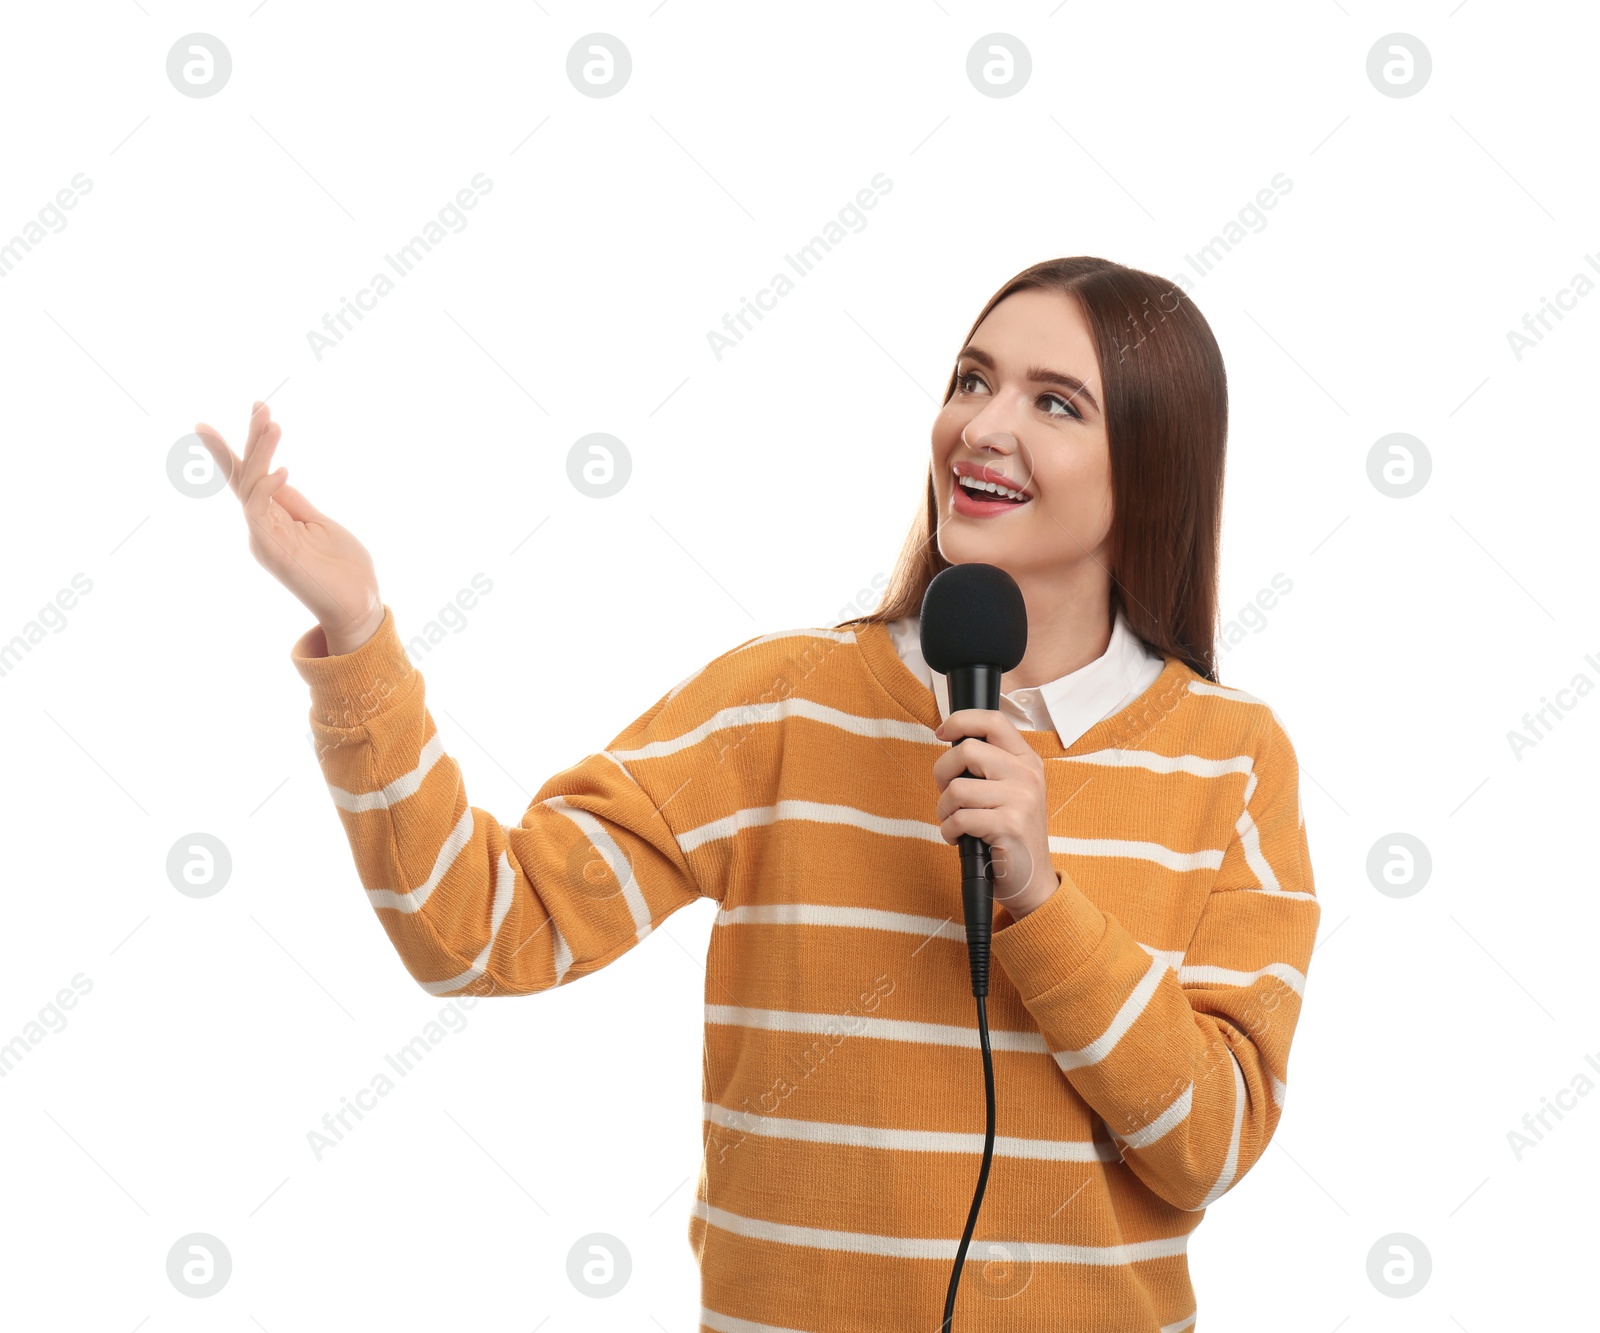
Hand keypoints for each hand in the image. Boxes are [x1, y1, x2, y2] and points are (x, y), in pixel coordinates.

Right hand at [195, 401, 383, 651]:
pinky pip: (258, 512)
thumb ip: (294, 502)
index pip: (251, 476)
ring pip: (250, 486)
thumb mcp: (319, 524)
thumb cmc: (343, 569)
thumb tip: (276, 471)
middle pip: (245, 475)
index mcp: (273, 519)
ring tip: (273, 423)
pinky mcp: (273, 550)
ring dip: (260, 452)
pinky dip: (266, 487)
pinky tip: (283, 469)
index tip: (256, 406)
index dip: (247, 443)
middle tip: (261, 405)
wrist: (359, 605)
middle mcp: (262, 526)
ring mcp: (264, 538)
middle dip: (250, 438)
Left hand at [931, 709, 1060, 919]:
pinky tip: (959, 838)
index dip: (961, 720)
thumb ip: (987, 765)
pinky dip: (949, 830)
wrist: (1031, 880)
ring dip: (944, 809)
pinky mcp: (1009, 825)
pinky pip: (959, 818)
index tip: (941, 732)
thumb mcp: (1007, 791)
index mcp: (1027, 760)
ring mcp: (1021, 799)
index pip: (993, 720)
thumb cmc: (1008, 835)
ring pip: (957, 788)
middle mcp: (1028, 775)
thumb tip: (949, 740)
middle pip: (966, 750)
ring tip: (955, 822)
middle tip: (948, 795)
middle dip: (943, 773)